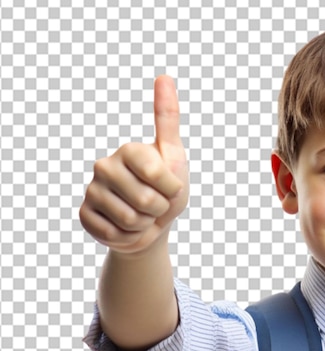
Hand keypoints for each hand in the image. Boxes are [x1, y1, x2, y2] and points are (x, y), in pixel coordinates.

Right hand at [79, 75, 188, 253]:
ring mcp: (92, 191)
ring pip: (130, 219)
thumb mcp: (175, 157)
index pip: (158, 173)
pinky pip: (114, 234)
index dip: (172, 189)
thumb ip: (168, 120)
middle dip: (159, 210)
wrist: (151, 225)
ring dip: (144, 224)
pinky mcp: (85, 215)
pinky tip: (125, 227)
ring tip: (141, 215)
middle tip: (154, 205)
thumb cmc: (166, 191)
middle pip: (146, 200)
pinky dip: (128, 237)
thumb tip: (165, 76)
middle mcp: (105, 166)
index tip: (170, 186)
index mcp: (129, 150)